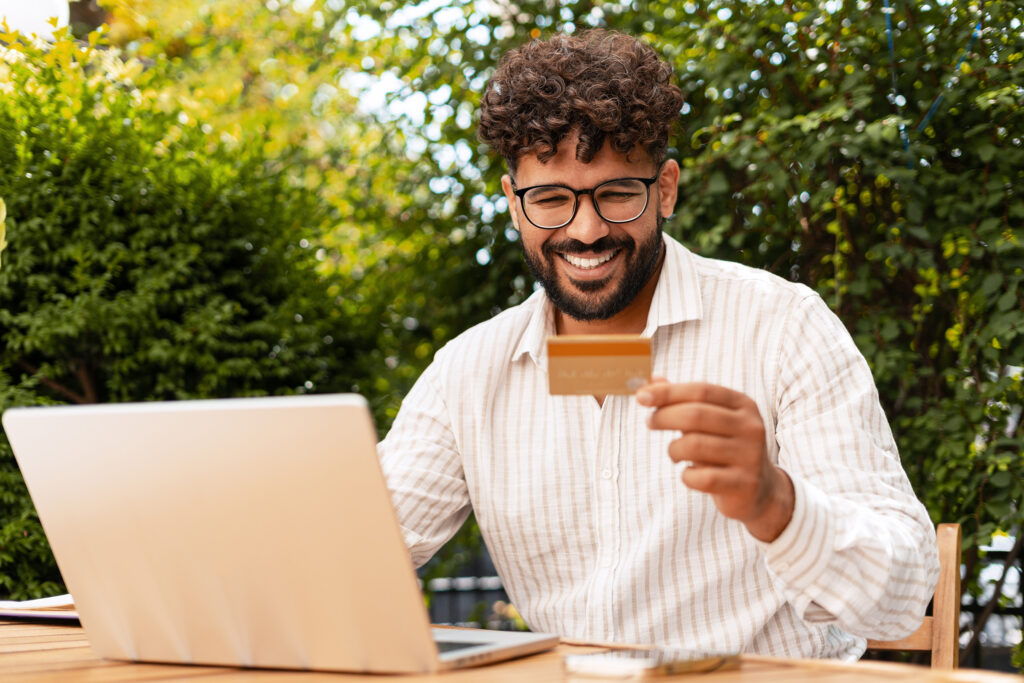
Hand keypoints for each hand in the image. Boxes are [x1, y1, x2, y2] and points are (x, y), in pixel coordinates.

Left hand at [635, 381, 794, 541]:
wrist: (760, 490)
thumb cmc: (725, 447)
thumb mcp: (710, 420)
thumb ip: (682, 400)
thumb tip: (651, 380)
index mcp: (743, 405)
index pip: (701, 391)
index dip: (668, 392)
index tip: (641, 397)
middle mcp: (750, 427)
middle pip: (695, 415)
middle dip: (663, 417)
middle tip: (650, 422)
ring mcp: (750, 456)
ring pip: (693, 445)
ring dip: (673, 449)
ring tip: (674, 453)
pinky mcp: (744, 484)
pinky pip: (700, 477)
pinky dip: (686, 476)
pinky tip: (690, 474)